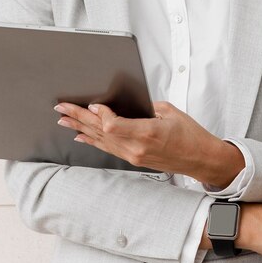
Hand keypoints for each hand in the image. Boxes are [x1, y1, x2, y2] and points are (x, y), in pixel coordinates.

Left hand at [53, 99, 217, 175]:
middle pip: (101, 132)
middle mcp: (137, 147)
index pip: (113, 125)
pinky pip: (108, 149)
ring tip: (63, 120)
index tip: (92, 104)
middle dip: (79, 118)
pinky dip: (93, 141)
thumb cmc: (189, 134)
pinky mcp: (134, 160)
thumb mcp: (169, 112)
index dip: (99, 114)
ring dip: (81, 129)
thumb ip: (144, 106)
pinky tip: (81, 135)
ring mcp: (134, 156)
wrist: (199, 158)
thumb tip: (125, 102)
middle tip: (62, 108)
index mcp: (147, 132)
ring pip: (101, 141)